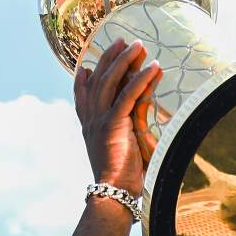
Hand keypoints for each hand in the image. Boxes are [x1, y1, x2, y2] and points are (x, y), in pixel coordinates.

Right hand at [74, 39, 161, 195]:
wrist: (114, 193)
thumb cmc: (122, 180)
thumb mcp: (120, 150)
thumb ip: (123, 133)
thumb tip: (135, 124)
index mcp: (90, 128)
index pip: (83, 97)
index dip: (84, 79)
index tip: (87, 66)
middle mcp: (91, 120)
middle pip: (97, 80)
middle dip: (110, 58)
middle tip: (122, 41)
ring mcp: (100, 120)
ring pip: (110, 81)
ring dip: (125, 60)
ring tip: (138, 45)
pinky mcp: (114, 124)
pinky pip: (128, 94)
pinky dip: (142, 78)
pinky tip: (153, 67)